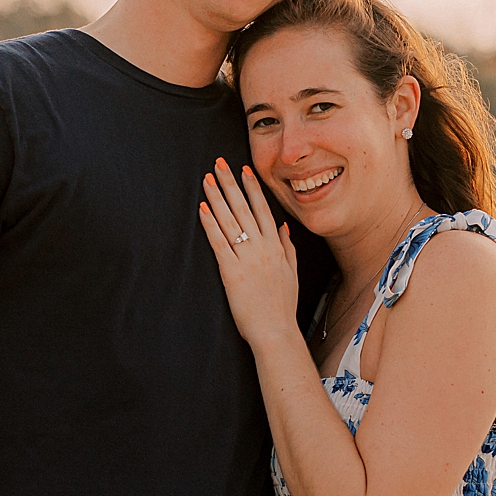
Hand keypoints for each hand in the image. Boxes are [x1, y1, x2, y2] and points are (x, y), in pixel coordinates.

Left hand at [199, 160, 300, 352]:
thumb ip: (288, 247)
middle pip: (244, 208)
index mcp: (276, 246)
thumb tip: (284, 226)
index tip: (244, 170)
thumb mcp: (292, 272)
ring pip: (230, 221)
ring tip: (207, 180)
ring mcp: (247, 258)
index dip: (252, 188)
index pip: (263, 209)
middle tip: (219, 164)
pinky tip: (203, 209)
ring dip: (217, 197)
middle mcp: (262, 247)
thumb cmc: (282, 306)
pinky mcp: (232, 272)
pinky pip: (219, 242)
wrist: (276, 331)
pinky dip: (210, 224)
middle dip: (230, 184)